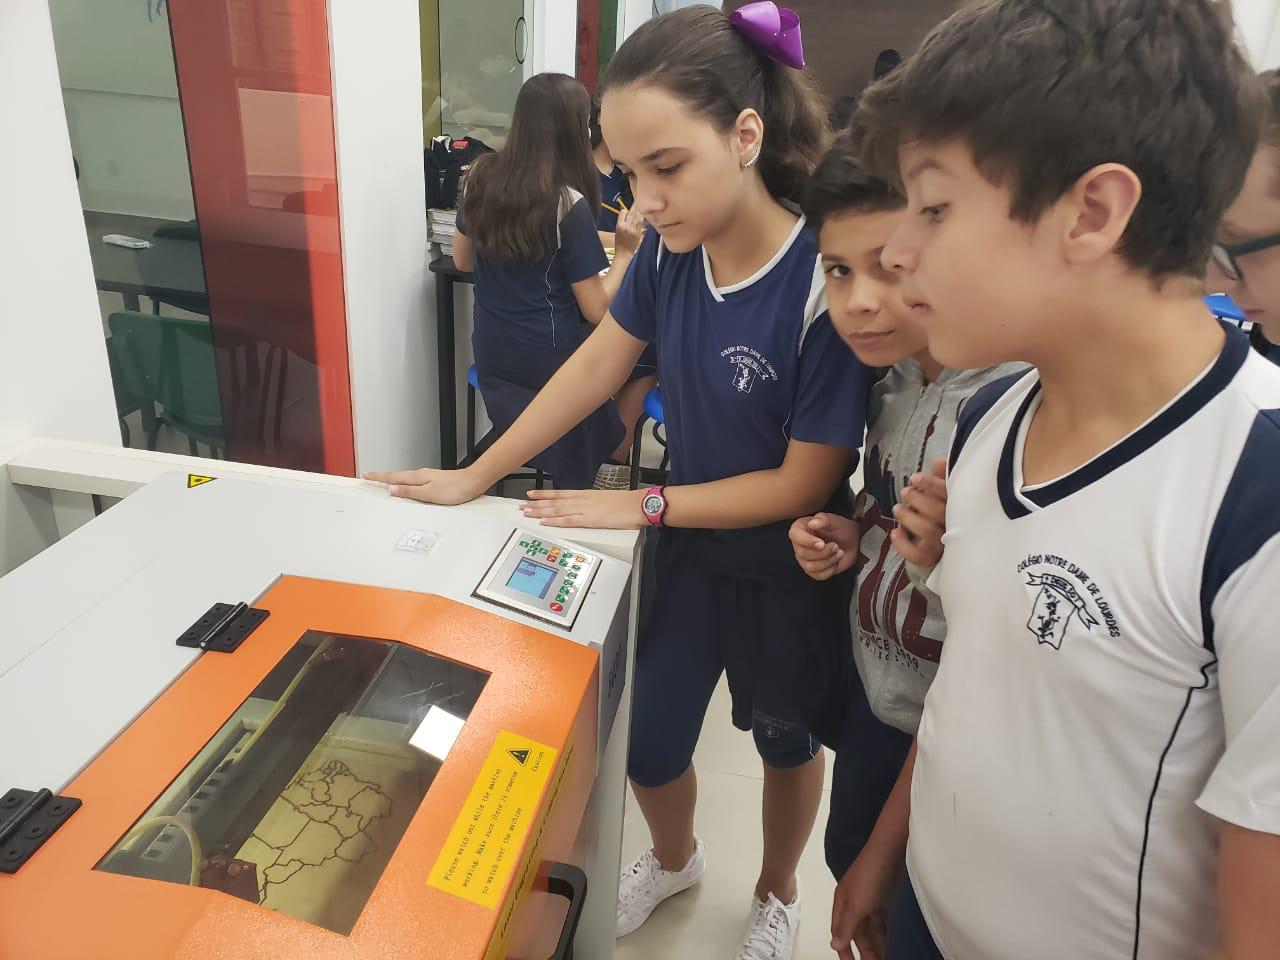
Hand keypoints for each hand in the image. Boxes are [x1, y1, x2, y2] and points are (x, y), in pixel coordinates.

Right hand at [362, 466, 486, 504]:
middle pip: (397, 476)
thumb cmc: (455, 489)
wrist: (473, 482)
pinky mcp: (434, 481)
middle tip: (370, 477)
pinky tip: (408, 487)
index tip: (367, 475)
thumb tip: (392, 490)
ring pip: (406, 478)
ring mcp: (428, 477)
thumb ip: (410, 492)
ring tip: (384, 483)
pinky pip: (414, 481)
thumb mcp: (429, 494)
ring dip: (394, 480)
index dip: (379, 477)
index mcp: (417, 478)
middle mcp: (421, 475)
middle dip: (382, 478)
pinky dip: (406, 483)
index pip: (393, 478)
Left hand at [520, 487, 646, 528]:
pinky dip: (555, 521)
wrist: (637, 504)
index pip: (559, 493)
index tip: (531, 494)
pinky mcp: (590, 520)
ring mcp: (584, 510)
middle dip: (536, 504)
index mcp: (585, 494)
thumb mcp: (604, 499)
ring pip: (557, 510)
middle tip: (521, 505)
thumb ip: (591, 503)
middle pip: (554, 502)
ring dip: (540, 512)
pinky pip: (568, 521)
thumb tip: (584, 507)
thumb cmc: (625, 503)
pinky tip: (544, 522)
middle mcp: (581, 500)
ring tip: (527, 512)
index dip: (543, 494)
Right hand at [614, 209, 644, 254]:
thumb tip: (627, 214)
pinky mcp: (638, 233)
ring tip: (639, 209)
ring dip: (638, 214)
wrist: (624, 252)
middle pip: (631, 214)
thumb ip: (622, 222)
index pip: (623, 212)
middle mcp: (627, 226)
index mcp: (619, 225)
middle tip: (636, 204)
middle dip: (633, 209)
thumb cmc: (619, 242)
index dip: (625, 211)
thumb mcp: (617, 231)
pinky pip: (640, 224)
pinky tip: (641, 219)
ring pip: (637, 218)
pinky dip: (640, 221)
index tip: (626, 211)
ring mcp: (633, 230)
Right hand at [789, 513, 859, 580]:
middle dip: (823, 552)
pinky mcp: (813, 571)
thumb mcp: (834, 520)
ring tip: (839, 552)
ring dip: (829, 561)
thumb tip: (813, 523)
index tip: (822, 543)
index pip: (795, 536)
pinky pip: (819, 575)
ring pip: (811, 567)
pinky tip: (836, 561)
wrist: (851, 541)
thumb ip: (824, 519)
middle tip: (836, 546)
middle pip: (803, 554)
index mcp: (799, 530)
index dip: (807, 542)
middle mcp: (798, 545)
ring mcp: (804, 560)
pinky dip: (831, 569)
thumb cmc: (840, 528)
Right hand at [831, 850, 901, 959]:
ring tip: (883, 959)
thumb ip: (846, 926)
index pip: (839, 932)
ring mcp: (868, 901)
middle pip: (856, 932)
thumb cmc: (868, 877)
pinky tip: (889, 945)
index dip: (844, 950)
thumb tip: (834, 944)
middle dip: (863, 951)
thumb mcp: (856, 904)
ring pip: (870, 929)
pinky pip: (881, 923)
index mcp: (841, 903)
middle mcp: (853, 903)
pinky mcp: (882, 899)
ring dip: (875, 945)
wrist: (889, 853)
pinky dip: (883, 935)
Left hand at [890, 457, 946, 567]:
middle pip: (938, 512)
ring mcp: (943, 544)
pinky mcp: (931, 558)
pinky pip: (918, 555)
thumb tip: (939, 461)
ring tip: (897, 508)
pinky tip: (894, 533)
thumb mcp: (944, 494)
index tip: (914, 478)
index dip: (931, 484)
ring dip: (908, 518)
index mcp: (959, 507)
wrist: (946, 547)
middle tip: (905, 492)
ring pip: (928, 532)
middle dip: (917, 499)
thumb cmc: (944, 514)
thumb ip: (942, 478)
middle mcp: (954, 525)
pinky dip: (903, 545)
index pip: (948, 494)